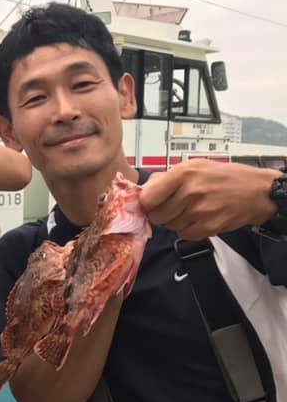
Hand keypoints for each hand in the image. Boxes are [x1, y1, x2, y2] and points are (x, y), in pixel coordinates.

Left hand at [139, 160, 278, 239]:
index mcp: (183, 173)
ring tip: (191, 210)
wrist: (256, 191)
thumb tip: (144, 189)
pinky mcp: (208, 227)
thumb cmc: (223, 177)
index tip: (152, 203)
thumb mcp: (195, 166)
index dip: (147, 203)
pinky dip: (188, 230)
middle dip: (162, 214)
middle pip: (157, 216)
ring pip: (170, 226)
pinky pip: (184, 235)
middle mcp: (190, 191)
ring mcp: (200, 211)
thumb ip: (167, 177)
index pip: (147, 198)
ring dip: (176, 222)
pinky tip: (199, 219)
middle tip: (175, 207)